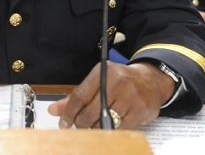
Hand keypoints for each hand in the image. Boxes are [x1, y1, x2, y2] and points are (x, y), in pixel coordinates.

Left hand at [47, 61, 173, 128]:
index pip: (80, 95)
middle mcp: (117, 82)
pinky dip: (112, 132)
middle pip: (90, 111)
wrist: (151, 81)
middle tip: (80, 126)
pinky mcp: (140, 110)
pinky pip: (120, 129)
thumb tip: (54, 110)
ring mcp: (129, 96)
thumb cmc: (120, 82)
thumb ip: (76, 96)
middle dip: (81, 123)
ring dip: (96, 128)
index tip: (64, 123)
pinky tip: (110, 127)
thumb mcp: (98, 82)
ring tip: (96, 125)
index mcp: (103, 72)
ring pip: (104, 122)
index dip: (69, 113)